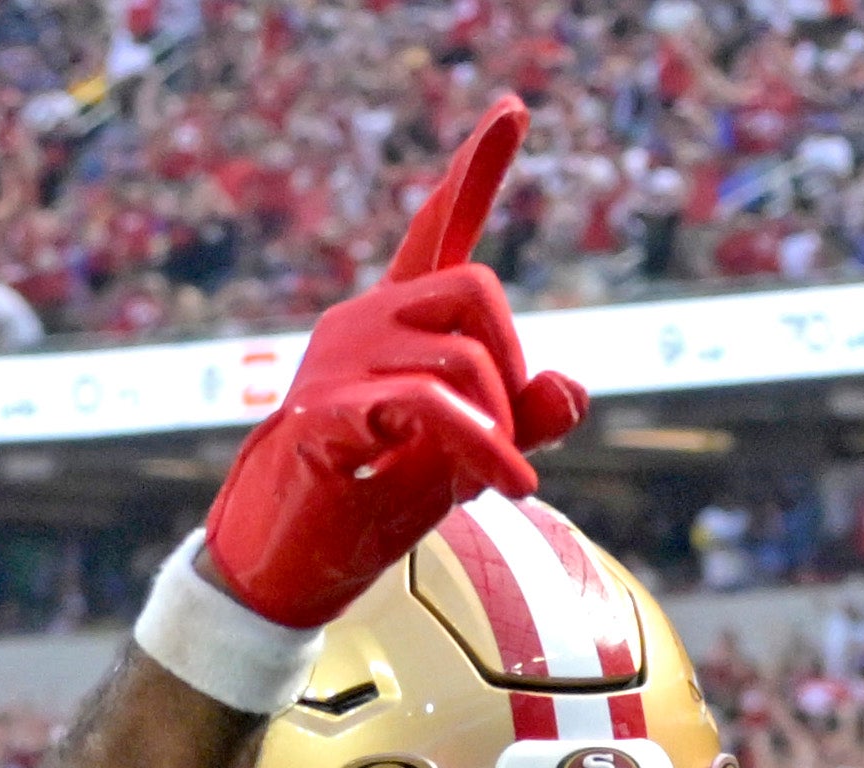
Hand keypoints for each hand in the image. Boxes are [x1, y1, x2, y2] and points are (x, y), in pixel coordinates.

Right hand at [197, 99, 582, 627]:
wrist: (289, 560)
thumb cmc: (373, 502)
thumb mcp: (467, 460)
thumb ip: (524, 421)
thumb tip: (574, 386)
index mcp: (396, 322)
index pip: (439, 228)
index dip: (478, 171)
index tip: (513, 110)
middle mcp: (364, 322)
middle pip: (476, 289)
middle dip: (514, 366)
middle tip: (512, 439)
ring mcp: (340, 362)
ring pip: (463, 359)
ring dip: (501, 428)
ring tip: (497, 479)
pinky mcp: (326, 413)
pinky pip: (430, 408)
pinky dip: (485, 448)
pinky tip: (502, 483)